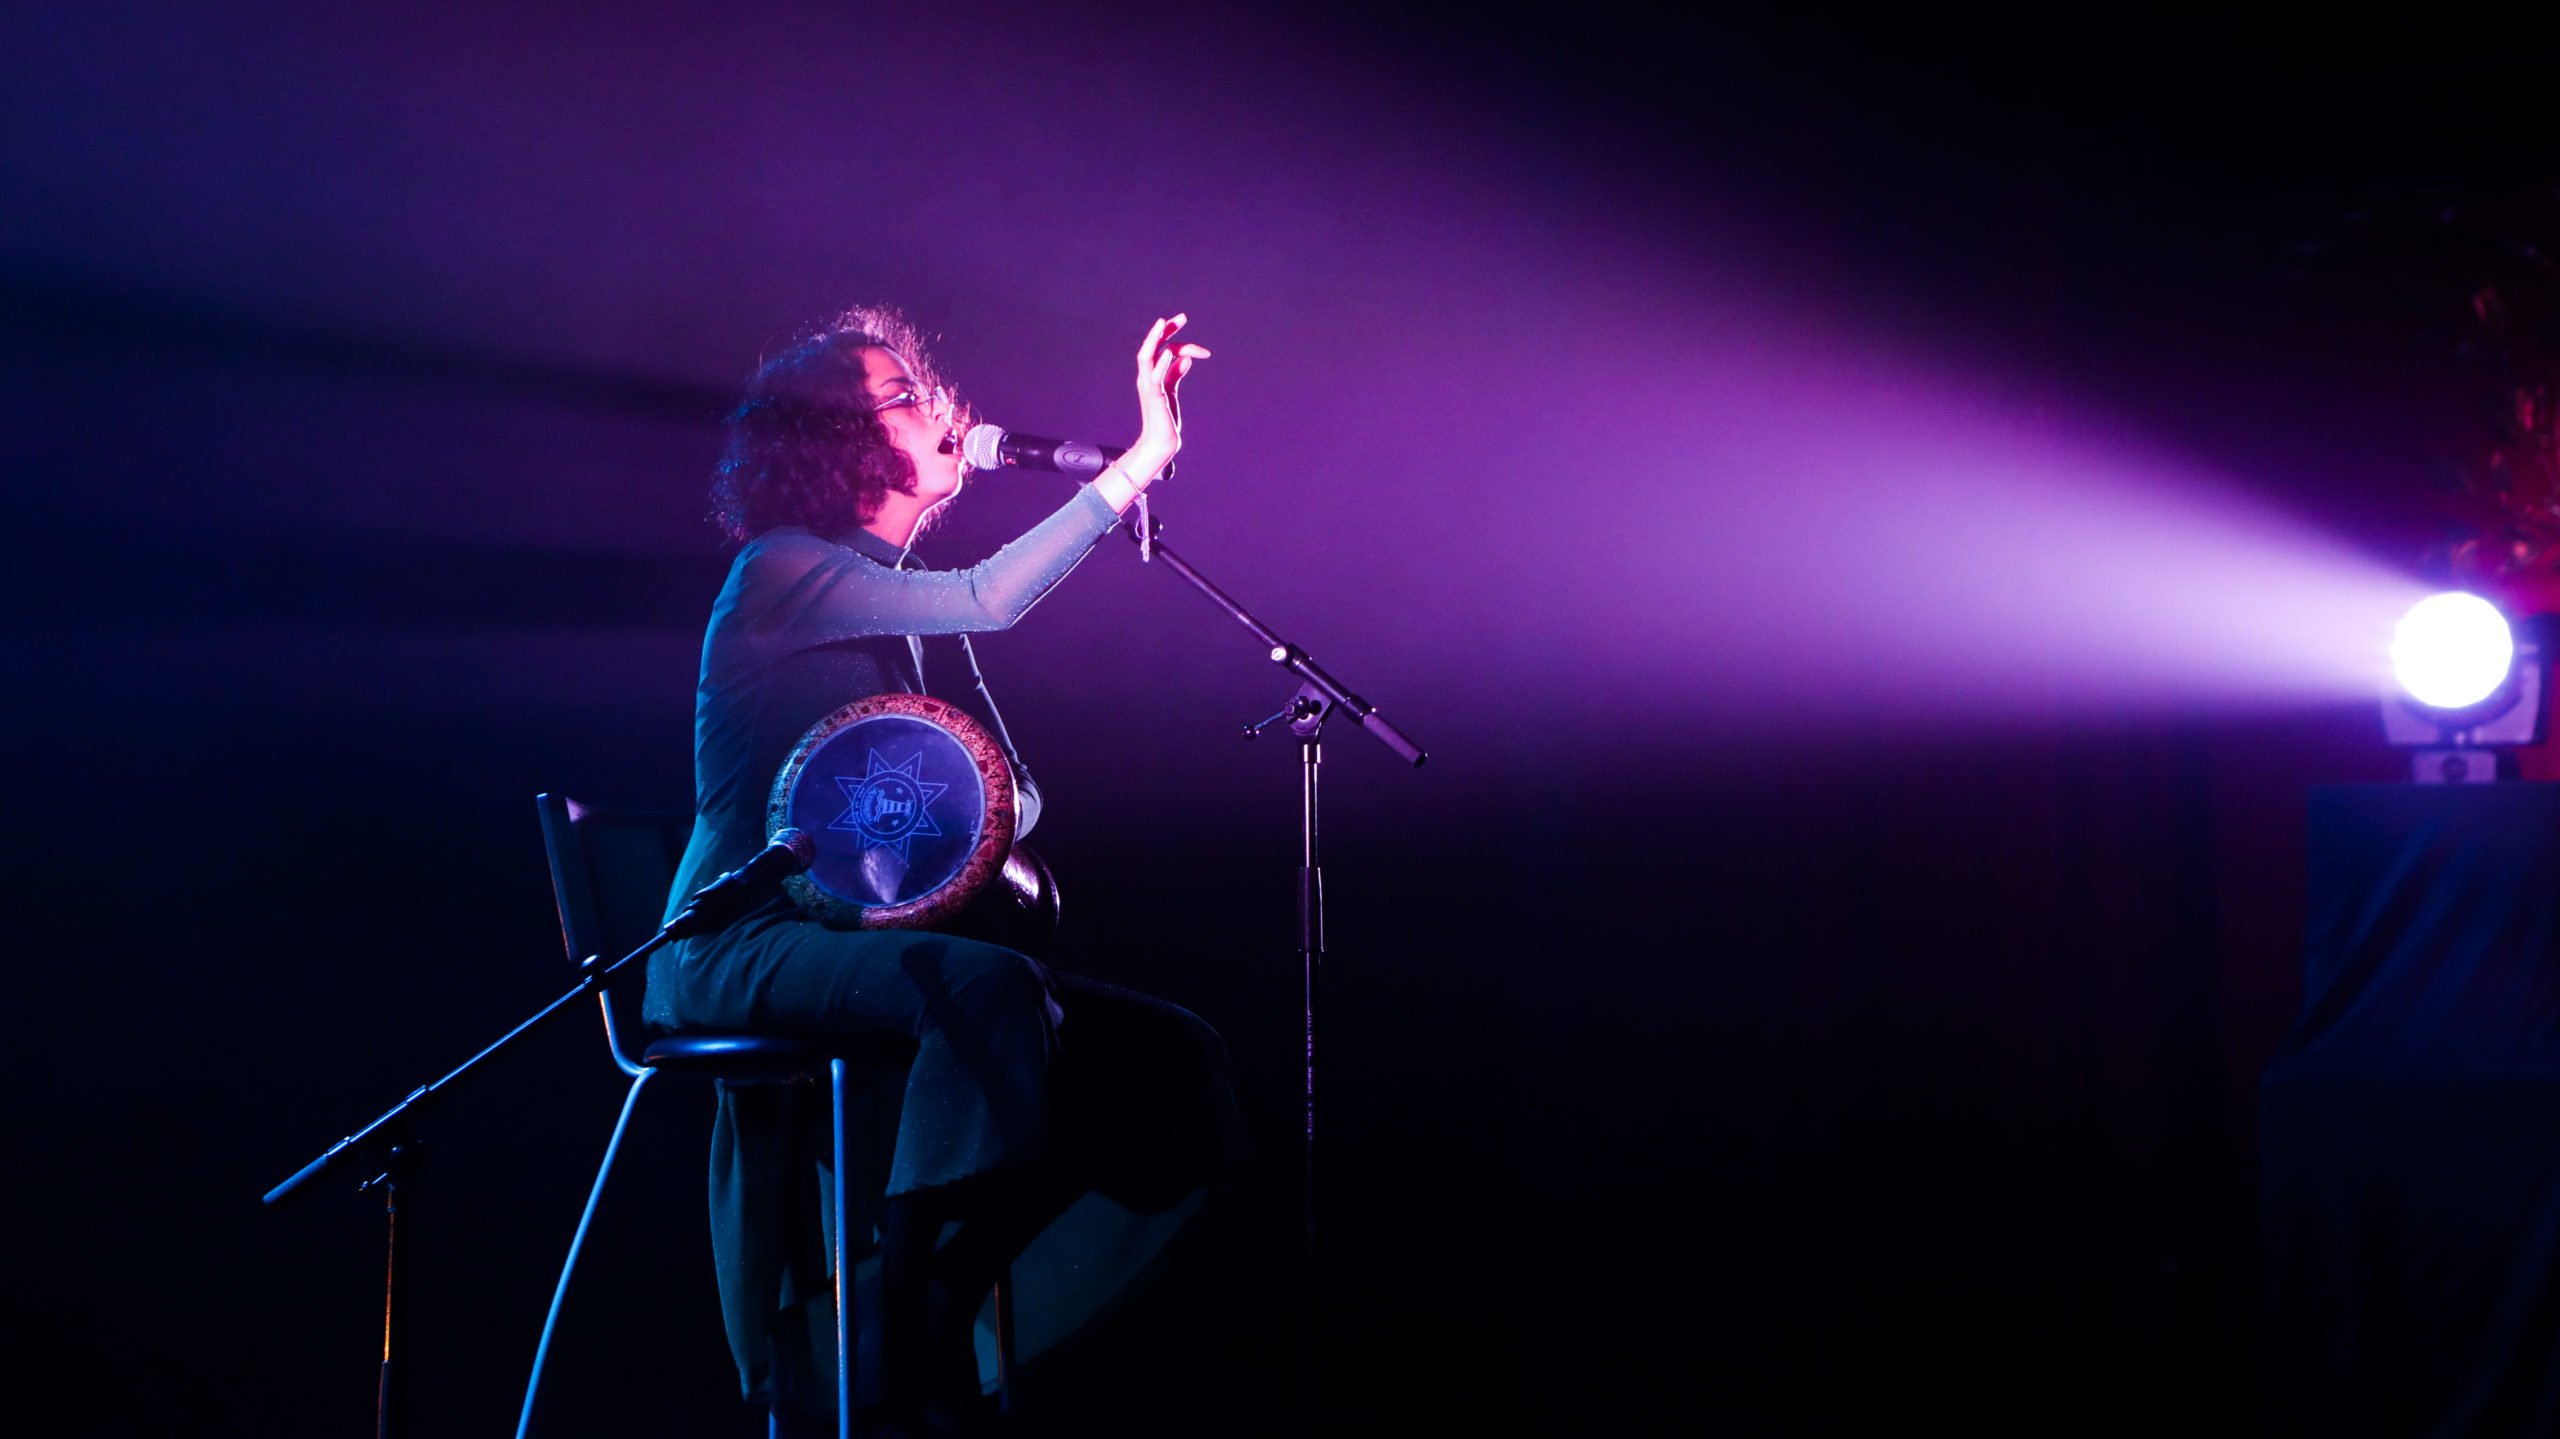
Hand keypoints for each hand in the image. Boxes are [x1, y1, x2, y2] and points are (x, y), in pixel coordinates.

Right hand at [1098, 314, 1208, 510]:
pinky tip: (1170, 354)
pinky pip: (1155, 377)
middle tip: (1182, 317)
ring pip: (1146, 357)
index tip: (1189, 330)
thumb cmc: (1165, 418)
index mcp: (1151, 375)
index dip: (1175, 337)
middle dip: (1163, 330)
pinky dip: (1161, 364)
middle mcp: (1146, 377)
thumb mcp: (1172, 391)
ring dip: (1155, 339)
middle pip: (1151, 347)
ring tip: (1164, 323)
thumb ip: (1176, 373)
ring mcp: (1148, 386)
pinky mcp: (1154, 397)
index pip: (1162, 349)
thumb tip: (1186, 357)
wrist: (1161, 442)